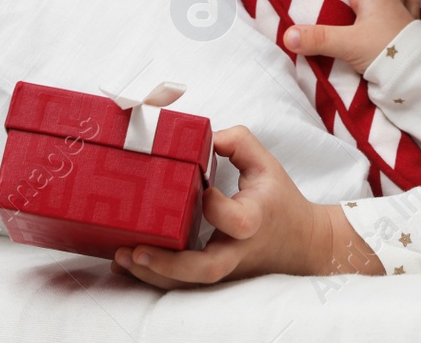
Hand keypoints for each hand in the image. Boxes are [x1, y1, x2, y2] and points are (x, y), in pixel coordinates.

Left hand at [111, 125, 339, 286]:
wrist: (300, 243)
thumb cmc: (278, 200)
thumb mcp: (266, 164)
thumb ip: (237, 142)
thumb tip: (200, 138)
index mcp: (253, 220)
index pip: (235, 220)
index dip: (215, 206)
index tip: (202, 188)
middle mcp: (236, 250)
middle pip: (206, 269)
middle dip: (169, 264)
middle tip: (136, 250)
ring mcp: (223, 267)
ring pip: (187, 282)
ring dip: (152, 274)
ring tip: (120, 257)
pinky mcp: (212, 275)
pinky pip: (181, 282)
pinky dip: (153, 276)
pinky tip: (125, 265)